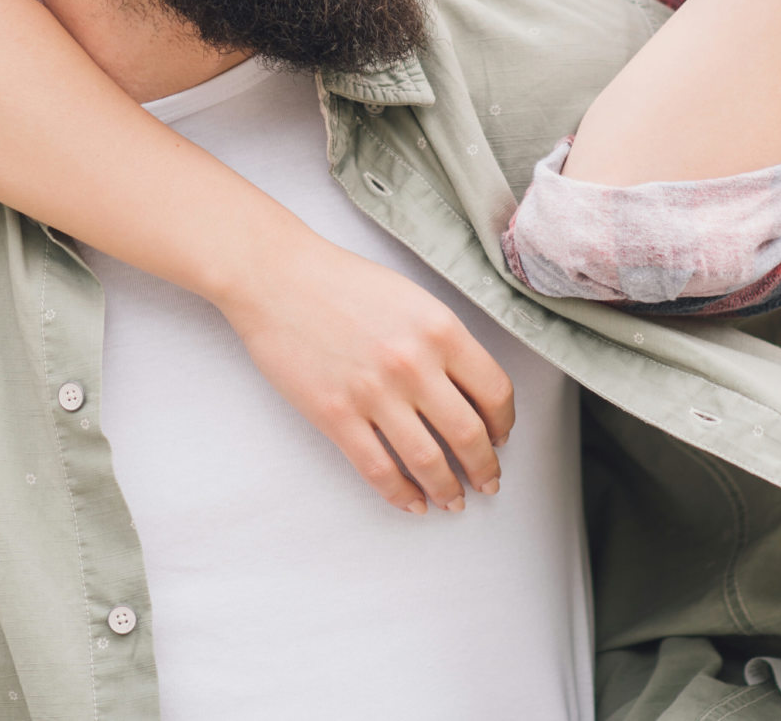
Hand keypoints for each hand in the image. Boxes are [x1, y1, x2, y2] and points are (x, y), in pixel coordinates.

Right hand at [214, 237, 514, 513]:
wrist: (276, 278)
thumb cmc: (342, 282)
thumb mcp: (411, 299)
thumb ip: (443, 341)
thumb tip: (469, 391)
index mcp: (440, 329)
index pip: (494, 391)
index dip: (504, 424)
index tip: (501, 438)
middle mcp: (414, 364)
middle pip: (469, 435)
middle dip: (485, 468)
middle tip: (489, 482)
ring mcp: (374, 393)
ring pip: (428, 461)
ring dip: (448, 489)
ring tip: (454, 500)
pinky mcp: (335, 415)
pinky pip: (378, 469)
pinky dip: (401, 494)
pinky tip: (413, 502)